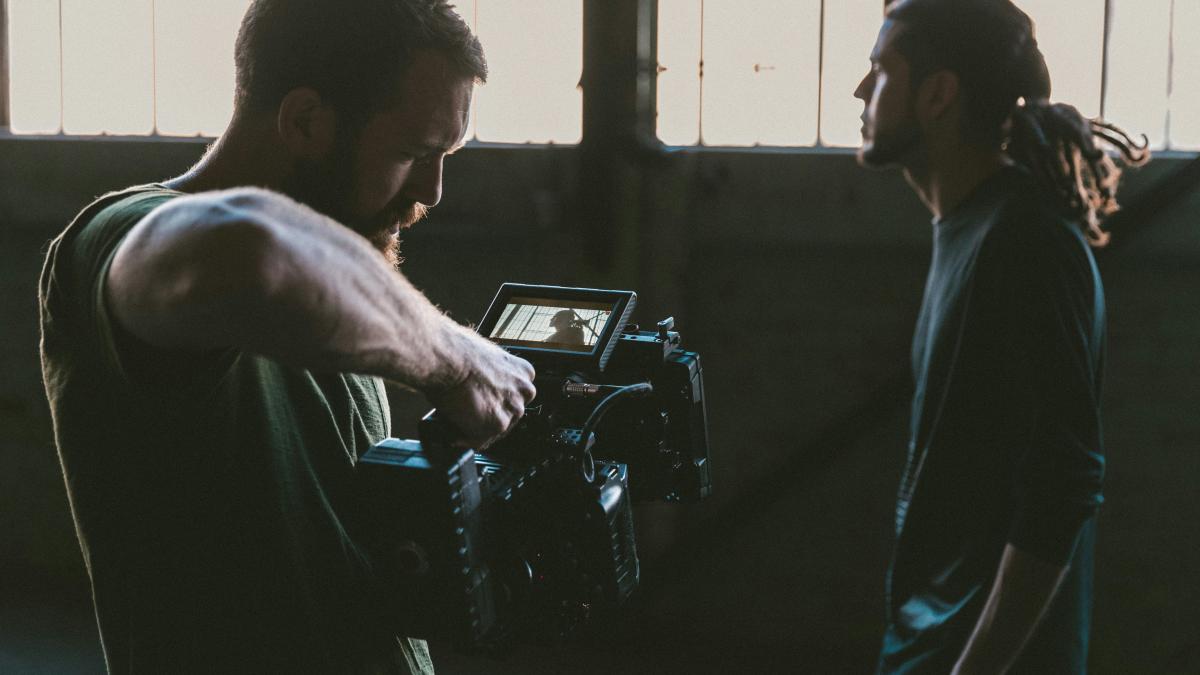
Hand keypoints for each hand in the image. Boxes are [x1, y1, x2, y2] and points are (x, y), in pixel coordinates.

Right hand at [427, 334, 535, 448]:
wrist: (447, 357)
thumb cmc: (456, 350)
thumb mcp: (483, 355)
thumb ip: (490, 371)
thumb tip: (476, 378)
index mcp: (523, 371)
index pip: (515, 396)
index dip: (496, 403)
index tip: (483, 405)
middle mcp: (523, 391)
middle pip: (509, 415)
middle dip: (489, 418)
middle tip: (467, 417)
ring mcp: (512, 409)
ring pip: (496, 430)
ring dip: (478, 431)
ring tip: (458, 426)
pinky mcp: (497, 424)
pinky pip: (480, 441)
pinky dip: (466, 440)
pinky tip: (454, 435)